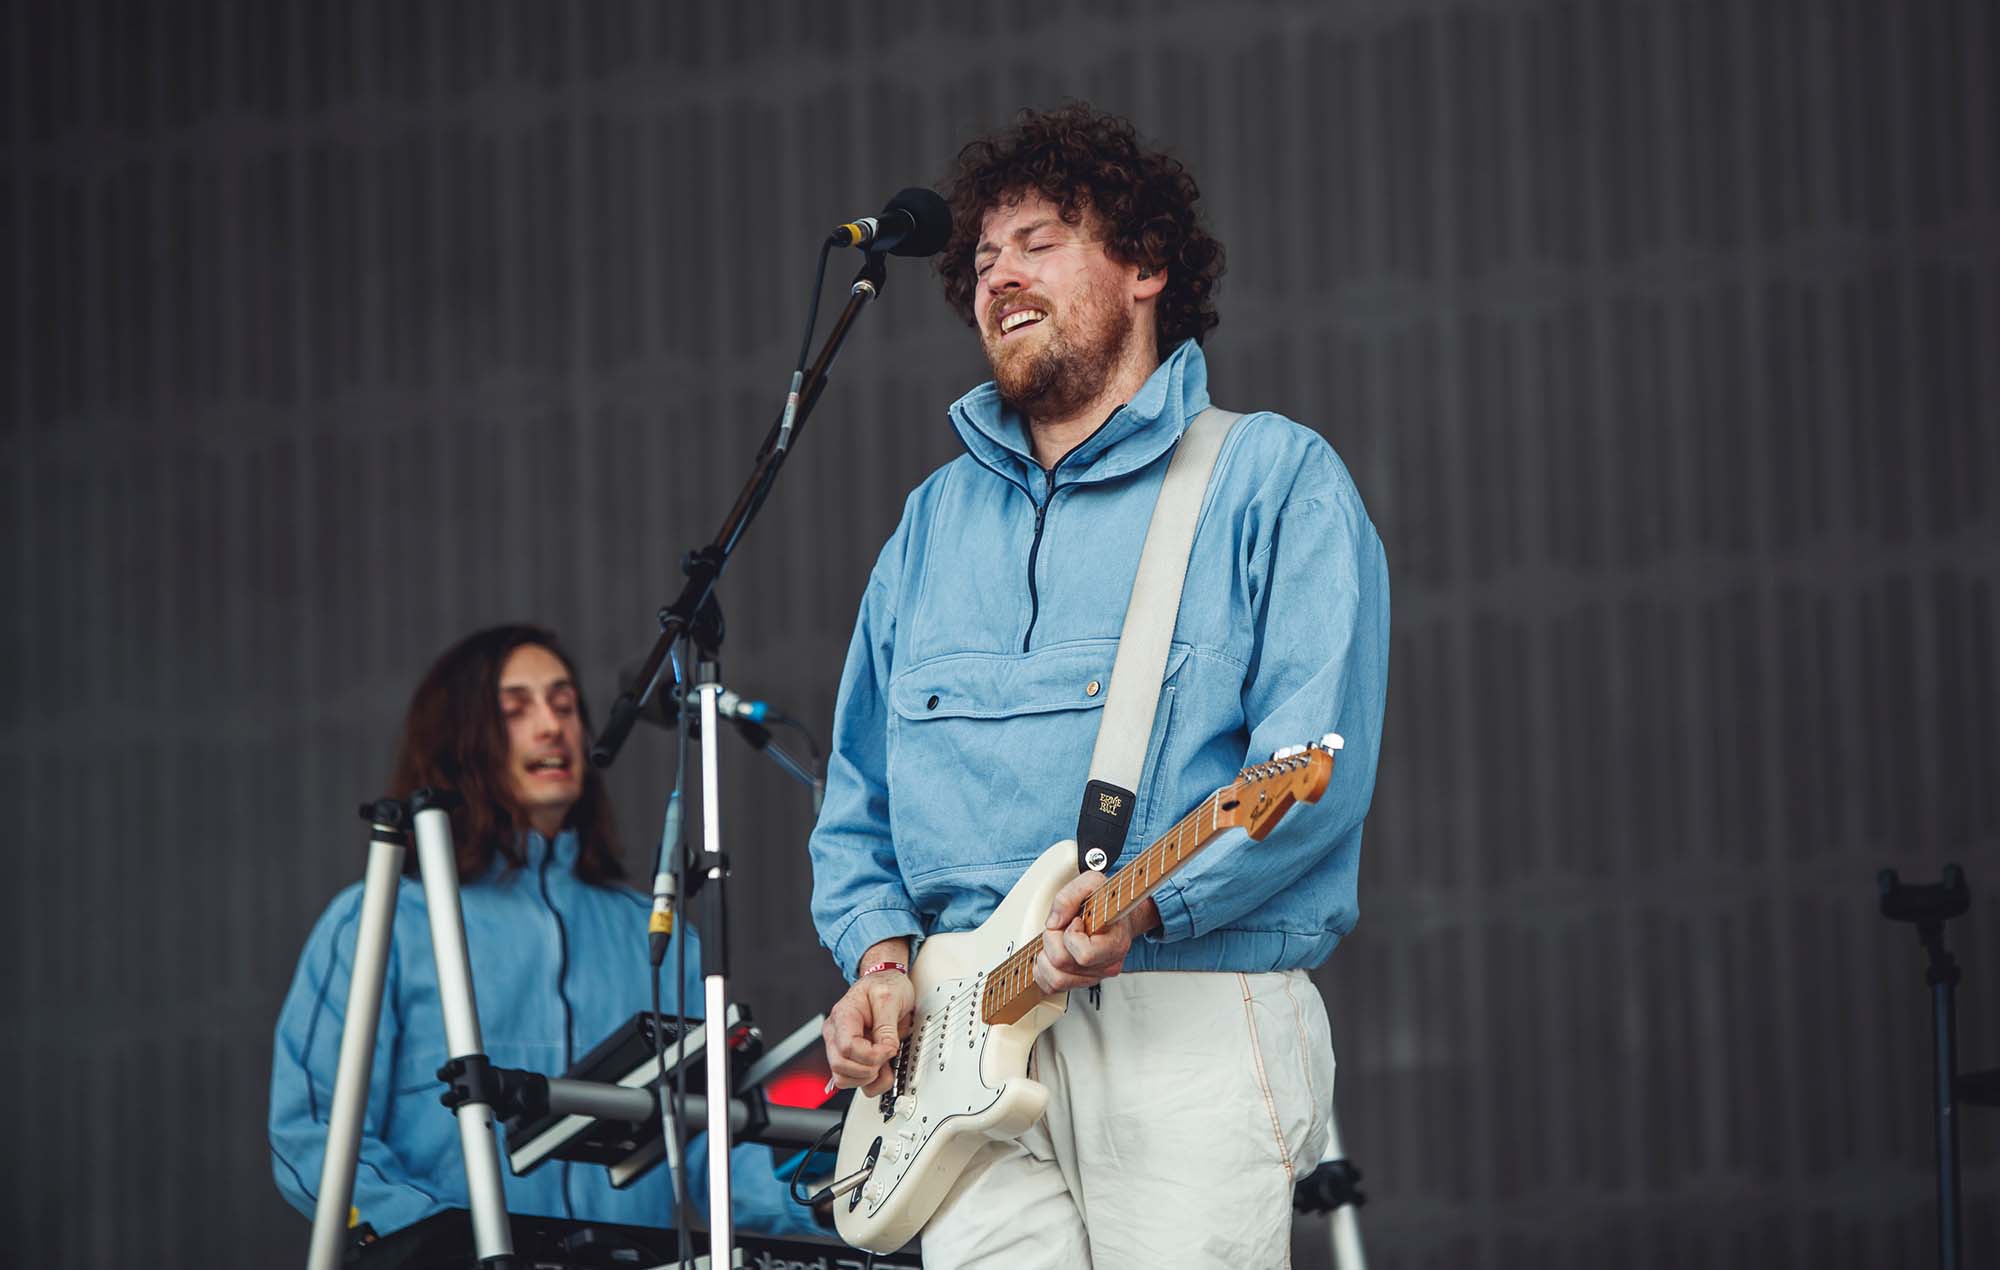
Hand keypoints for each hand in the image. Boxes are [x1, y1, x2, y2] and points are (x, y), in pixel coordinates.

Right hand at [823, 943, 914, 1096]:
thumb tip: (886, 1050)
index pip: (848, 1047)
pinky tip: (881, 1069)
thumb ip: (887, 1026)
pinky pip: (851, 1081)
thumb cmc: (885, 986)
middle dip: (869, 1069)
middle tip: (887, 1057)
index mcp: (843, 1015)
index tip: (890, 1049)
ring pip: (843, 1078)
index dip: (872, 1055)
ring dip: (868, 1078)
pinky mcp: (848, 1058)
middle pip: (840, 1066)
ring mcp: (839, 1047)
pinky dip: (868, 1082)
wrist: (886, 982)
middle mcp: (835, 1033)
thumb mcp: (891, 998)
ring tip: (885, 1063)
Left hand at [1034, 872, 1159, 993]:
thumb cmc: (1105, 901)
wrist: (1115, 915)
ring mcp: (1094, 977)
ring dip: (1046, 957)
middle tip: (1062, 927)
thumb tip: (1054, 922)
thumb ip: (1070, 895)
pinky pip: (1051, 988)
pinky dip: (1043, 971)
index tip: (1076, 921)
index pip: (1084, 954)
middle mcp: (1107, 965)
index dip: (1071, 936)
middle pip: (1062, 964)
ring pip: (1056, 980)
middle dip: (1052, 940)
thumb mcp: (1091, 883)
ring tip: (1057, 940)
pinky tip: (1051, 954)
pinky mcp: (1079, 983)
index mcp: (1116, 944)